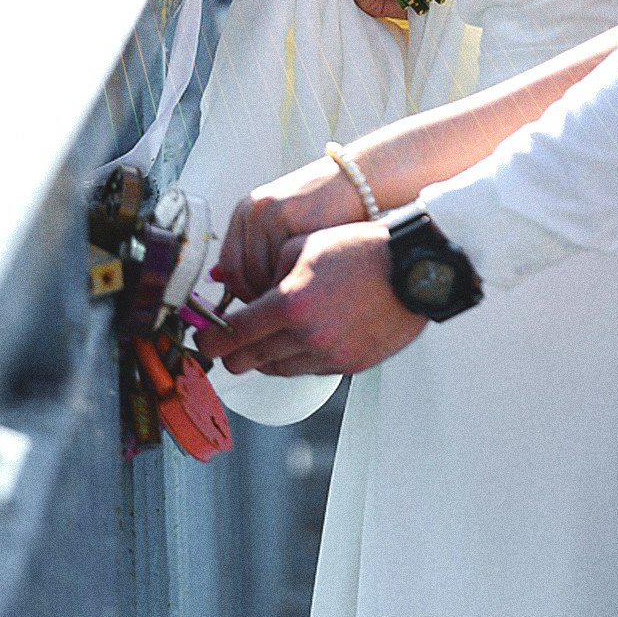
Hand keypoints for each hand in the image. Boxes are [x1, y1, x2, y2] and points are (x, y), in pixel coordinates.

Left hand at [199, 224, 423, 374]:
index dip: (210, 341)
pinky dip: (299, 358)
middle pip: (250, 361)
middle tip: (229, 344)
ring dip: (267, 356)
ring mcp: (329, 355)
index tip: (203, 341)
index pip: (234, 335)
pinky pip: (309, 370)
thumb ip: (268, 275)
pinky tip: (306, 337)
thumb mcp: (301, 246)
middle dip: (234, 354)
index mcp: (289, 303)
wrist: (414, 269)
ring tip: (272, 336)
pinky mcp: (349, 366)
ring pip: (278, 370)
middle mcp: (306, 336)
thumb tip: (247, 297)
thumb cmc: (359, 249)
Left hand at [215, 154, 366, 298]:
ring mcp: (266, 212)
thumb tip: (217, 278)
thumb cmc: (325, 211)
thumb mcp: (284, 229)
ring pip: (259, 272)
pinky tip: (308, 284)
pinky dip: (291, 280)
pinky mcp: (285, 214)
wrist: (355, 182)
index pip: (229, 267)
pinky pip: (280, 262)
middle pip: (240, 271)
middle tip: (280, 310)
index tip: (261, 309)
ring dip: (276, 291)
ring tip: (296, 299)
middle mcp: (251, 211)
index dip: (242, 293)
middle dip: (258, 296)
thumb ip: (254, 253)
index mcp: (245, 213)